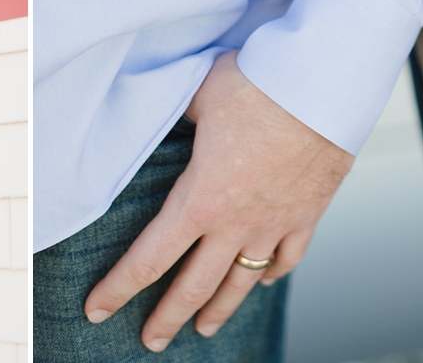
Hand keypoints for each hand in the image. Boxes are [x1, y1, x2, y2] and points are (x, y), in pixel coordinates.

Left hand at [83, 52, 352, 350]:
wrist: (324, 85)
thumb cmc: (259, 84)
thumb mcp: (196, 94)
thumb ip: (172, 110)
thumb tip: (152, 104)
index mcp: (201, 199)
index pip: (150, 258)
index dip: (119, 288)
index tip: (98, 309)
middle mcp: (236, 223)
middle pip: (194, 286)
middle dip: (166, 317)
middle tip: (149, 340)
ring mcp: (275, 223)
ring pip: (241, 282)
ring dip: (219, 310)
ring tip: (203, 330)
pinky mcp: (309, 214)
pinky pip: (288, 257)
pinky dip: (271, 274)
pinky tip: (262, 282)